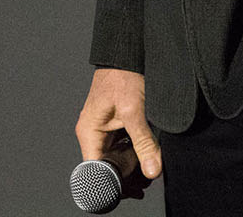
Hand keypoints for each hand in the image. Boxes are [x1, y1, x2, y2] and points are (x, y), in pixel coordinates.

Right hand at [76, 67, 161, 182]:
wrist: (126, 54)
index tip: (131, 189)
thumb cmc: (122, 77)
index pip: (95, 170)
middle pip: (106, 167)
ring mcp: (104, 130)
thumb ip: (143, 142)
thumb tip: (153, 171)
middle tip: (146, 181)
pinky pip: (122, 148)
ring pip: (116, 159)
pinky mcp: (115, 126)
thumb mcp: (134, 111)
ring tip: (149, 168)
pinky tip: (148, 156)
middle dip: (126, 176)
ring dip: (132, 166)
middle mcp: (93, 133)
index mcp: (89, 132)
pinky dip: (135, 154)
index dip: (112, 183)